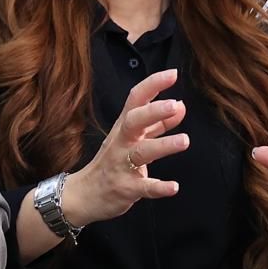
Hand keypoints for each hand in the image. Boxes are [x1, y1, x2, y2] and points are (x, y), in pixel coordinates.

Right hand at [62, 69, 188, 226]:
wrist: (83, 194)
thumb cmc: (112, 162)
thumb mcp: (132, 139)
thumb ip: (157, 124)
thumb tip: (180, 106)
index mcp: (124, 127)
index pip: (136, 100)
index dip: (153, 85)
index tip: (173, 74)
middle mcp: (121, 142)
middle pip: (134, 121)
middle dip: (153, 111)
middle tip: (175, 104)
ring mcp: (121, 165)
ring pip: (141, 152)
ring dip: (163, 145)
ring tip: (185, 141)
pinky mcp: (125, 188)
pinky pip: (143, 187)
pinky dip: (158, 187)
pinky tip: (174, 187)